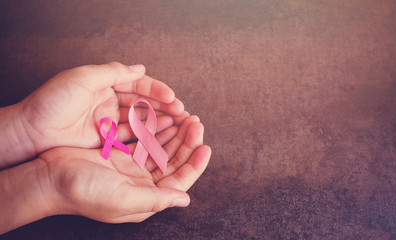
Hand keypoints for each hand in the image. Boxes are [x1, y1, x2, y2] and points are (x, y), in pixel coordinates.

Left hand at [2, 62, 184, 167]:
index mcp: (104, 84)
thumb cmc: (53, 102)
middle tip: (182, 112)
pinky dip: (147, 135)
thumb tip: (140, 68)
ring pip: (140, 119)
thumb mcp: (83, 78)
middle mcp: (109, 101)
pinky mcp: (106, 139)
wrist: (31, 132)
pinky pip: (131, 136)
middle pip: (142, 102)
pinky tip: (161, 136)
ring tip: (178, 124)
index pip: (137, 85)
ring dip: (159, 121)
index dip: (156, 90)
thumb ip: (113, 72)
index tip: (172, 98)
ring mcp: (109, 121)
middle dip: (163, 106)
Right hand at [37, 115, 210, 222]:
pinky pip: (144, 140)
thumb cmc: (84, 192)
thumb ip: (156, 200)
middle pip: (172, 161)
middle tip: (196, 122)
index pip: (179, 181)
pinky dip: (155, 129)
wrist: (50, 178)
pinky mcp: (119, 154)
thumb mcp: (124, 199)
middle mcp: (142, 184)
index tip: (205, 146)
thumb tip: (185, 199)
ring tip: (185, 117)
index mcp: (146, 198)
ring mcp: (131, 168)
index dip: (195, 164)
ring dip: (173, 133)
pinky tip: (164, 118)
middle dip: (186, 142)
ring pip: (161, 149)